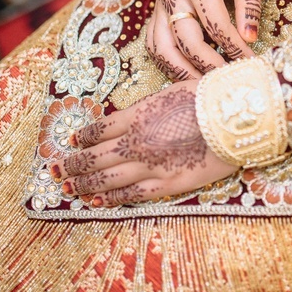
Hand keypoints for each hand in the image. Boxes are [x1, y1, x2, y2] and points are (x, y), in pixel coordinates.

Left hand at [49, 79, 237, 205]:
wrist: (235, 117)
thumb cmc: (210, 97)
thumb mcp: (173, 91)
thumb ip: (151, 107)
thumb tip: (138, 115)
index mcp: (137, 115)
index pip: (98, 129)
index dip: (82, 137)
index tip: (71, 142)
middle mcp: (136, 141)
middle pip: (94, 156)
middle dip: (72, 164)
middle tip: (56, 170)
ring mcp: (149, 165)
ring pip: (106, 178)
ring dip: (84, 183)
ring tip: (68, 188)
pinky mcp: (167, 184)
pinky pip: (132, 194)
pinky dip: (111, 198)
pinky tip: (97, 200)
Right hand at [146, 0, 261, 80]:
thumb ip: (248, 4)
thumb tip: (250, 38)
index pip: (216, 26)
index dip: (235, 48)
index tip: (250, 63)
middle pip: (186, 41)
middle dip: (207, 66)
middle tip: (225, 81)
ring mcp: (159, 5)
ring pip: (161, 47)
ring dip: (180, 71)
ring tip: (202, 86)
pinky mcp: (154, 12)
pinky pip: (153, 44)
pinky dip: (167, 62)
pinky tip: (185, 72)